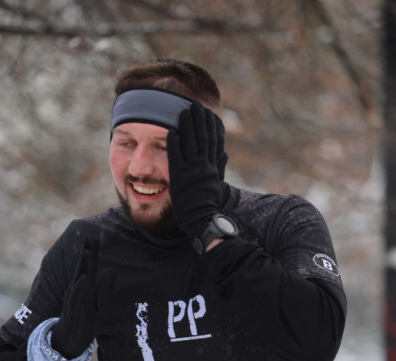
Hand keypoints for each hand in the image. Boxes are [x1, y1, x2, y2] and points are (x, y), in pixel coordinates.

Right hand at [50, 238, 114, 358]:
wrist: (67, 342)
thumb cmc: (83, 322)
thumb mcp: (98, 306)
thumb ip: (104, 289)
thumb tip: (111, 270)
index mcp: (84, 288)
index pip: (88, 267)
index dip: (92, 252)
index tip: (95, 236)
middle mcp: (78, 292)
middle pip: (84, 269)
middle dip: (87, 253)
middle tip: (91, 236)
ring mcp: (75, 302)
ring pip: (80, 281)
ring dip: (83, 266)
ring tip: (88, 251)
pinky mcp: (74, 313)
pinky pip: (77, 299)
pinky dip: (80, 288)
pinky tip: (84, 278)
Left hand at [167, 101, 226, 241]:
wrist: (202, 219)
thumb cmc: (209, 205)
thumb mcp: (217, 184)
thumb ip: (219, 167)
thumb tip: (224, 153)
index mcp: (212, 167)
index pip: (213, 141)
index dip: (211, 126)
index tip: (209, 113)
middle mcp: (204, 166)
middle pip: (202, 137)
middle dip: (199, 119)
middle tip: (195, 104)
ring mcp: (192, 171)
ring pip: (190, 143)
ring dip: (187, 125)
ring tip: (184, 110)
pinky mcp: (180, 177)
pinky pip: (176, 156)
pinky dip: (174, 142)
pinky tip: (171, 130)